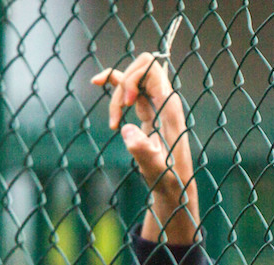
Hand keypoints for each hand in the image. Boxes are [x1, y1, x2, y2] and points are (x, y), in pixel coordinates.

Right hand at [91, 53, 199, 244]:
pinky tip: (97, 83)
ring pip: (133, 78)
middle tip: (119, 115)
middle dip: (122, 83)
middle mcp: (165, 101)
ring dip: (116, 92)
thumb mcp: (155, 170)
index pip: (151, 69)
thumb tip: (127, 131)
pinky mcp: (148, 111)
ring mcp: (157, 104)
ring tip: (113, 123)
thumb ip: (144, 151)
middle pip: (141, 68)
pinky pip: (131, 88)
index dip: (132, 79)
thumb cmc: (168, 180)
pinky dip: (114, 84)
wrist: (175, 187)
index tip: (127, 106)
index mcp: (169, 108)